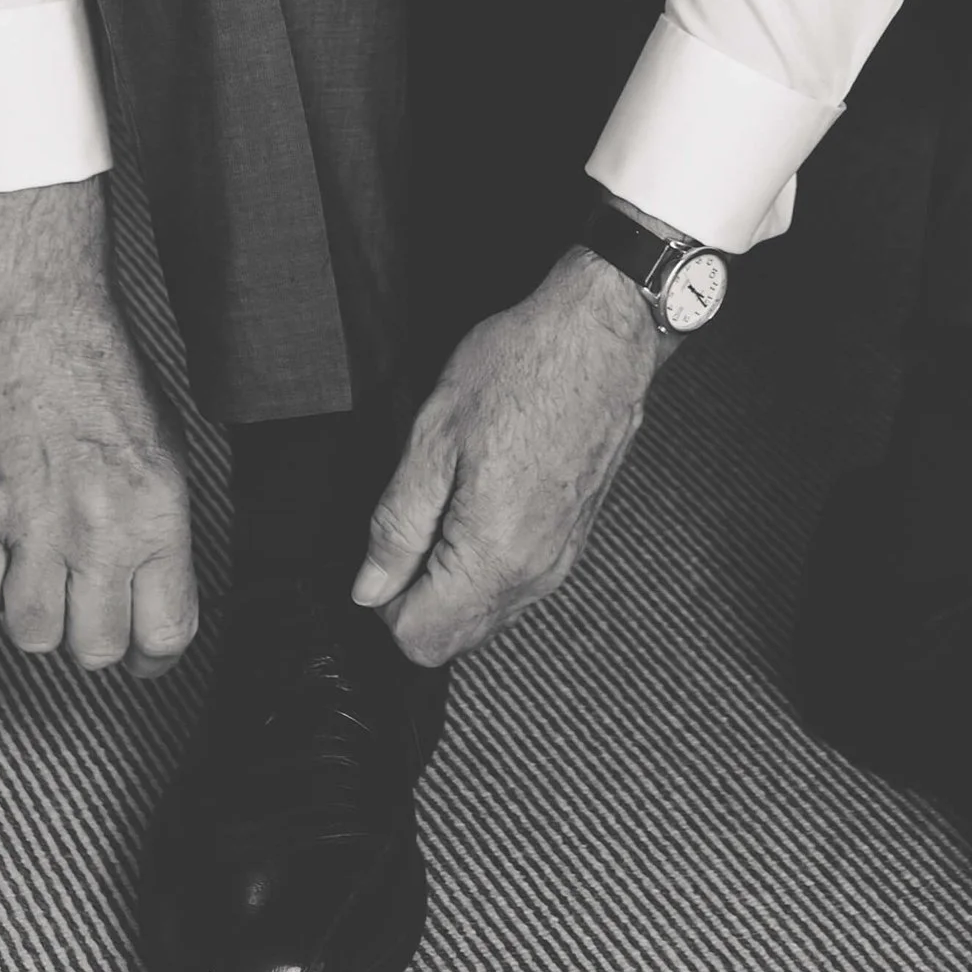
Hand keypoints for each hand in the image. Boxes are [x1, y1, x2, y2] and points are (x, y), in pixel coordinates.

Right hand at [0, 178, 199, 677]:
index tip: (144, 654)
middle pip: (97, 649)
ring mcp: (31, 525)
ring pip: (34, 636)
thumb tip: (153, 592)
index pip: (166, 631)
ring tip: (45, 581)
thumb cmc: (103, 374)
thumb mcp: (166, 449)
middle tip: (89, 611)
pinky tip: (2, 554)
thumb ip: (159, 528)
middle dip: (96, 639)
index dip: (156, 656)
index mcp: (156, 512)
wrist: (36, 317)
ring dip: (41, 618)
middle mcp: (97, 528)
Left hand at [352, 249, 664, 667]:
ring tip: (450, 495)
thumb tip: (370, 587)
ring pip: (487, 610)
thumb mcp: (433, 436)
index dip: (385, 600)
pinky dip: (486, 559)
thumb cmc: (525, 366)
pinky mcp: (575, 535)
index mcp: (495, 555)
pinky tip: (482, 492)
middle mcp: (536, 572)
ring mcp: (561, 557)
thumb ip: (397, 525)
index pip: (420, 639)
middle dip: (418, 594)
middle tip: (413, 517)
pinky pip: (517, 580)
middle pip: (456, 636)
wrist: (601, 332)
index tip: (386, 547)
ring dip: (453, 576)